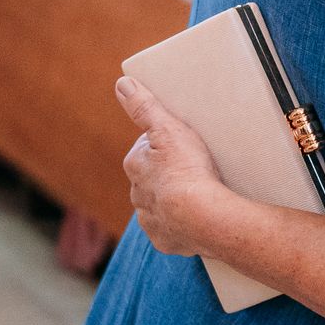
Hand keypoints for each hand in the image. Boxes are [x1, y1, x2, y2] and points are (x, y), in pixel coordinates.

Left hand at [117, 76, 231, 257]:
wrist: (202, 216)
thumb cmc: (186, 170)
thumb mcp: (168, 128)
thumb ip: (144, 107)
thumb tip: (122, 84)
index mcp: (135, 166)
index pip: (145, 149)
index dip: (163, 144)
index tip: (181, 143)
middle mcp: (137, 194)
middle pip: (151, 178)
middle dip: (166, 173)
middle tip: (194, 167)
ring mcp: (151, 219)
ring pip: (159, 205)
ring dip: (173, 199)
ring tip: (199, 193)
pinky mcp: (166, 240)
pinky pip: (172, 229)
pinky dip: (181, 224)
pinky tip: (196, 217)